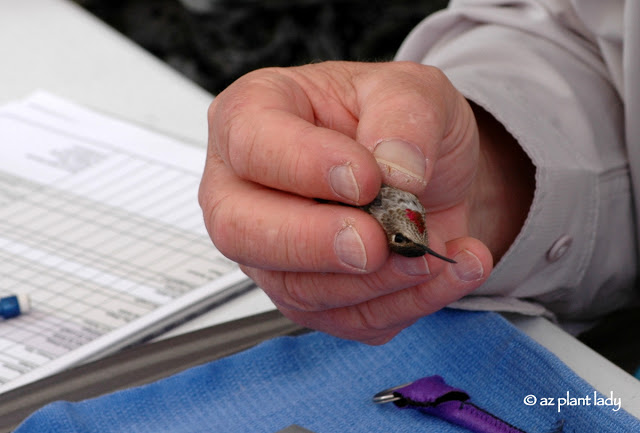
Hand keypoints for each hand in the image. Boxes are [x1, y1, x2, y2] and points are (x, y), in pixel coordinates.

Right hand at [199, 61, 532, 343]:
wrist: (429, 172)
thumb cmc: (398, 122)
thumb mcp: (413, 92)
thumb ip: (404, 121)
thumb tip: (397, 173)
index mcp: (255, 115)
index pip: (248, 144)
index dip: (303, 167)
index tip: (367, 178)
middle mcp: (247, 188)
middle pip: (240, 230)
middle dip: (315, 243)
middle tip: (376, 239)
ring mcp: (272, 250)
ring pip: (296, 288)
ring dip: (376, 280)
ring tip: (432, 249)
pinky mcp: (309, 294)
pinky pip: (345, 319)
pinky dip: (404, 303)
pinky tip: (444, 271)